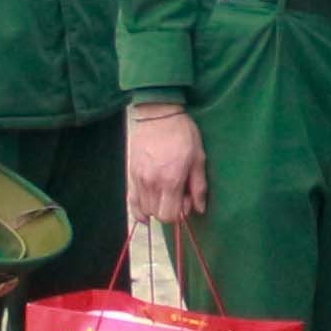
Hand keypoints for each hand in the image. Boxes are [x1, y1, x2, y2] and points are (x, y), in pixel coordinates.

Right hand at [126, 102, 207, 227]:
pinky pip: (131, 201)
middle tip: (177, 196)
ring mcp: (138, 179)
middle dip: (169, 211)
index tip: (186, 200)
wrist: (158, 114)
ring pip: (144, 209)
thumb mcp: (198, 158)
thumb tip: (199, 209)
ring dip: (156, 208)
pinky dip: (138, 210)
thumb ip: (198, 186)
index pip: (169, 215)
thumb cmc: (182, 134)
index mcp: (171, 180)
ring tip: (165, 195)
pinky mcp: (130, 174)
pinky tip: (146, 213)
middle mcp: (151, 183)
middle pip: (156, 214)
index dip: (180, 213)